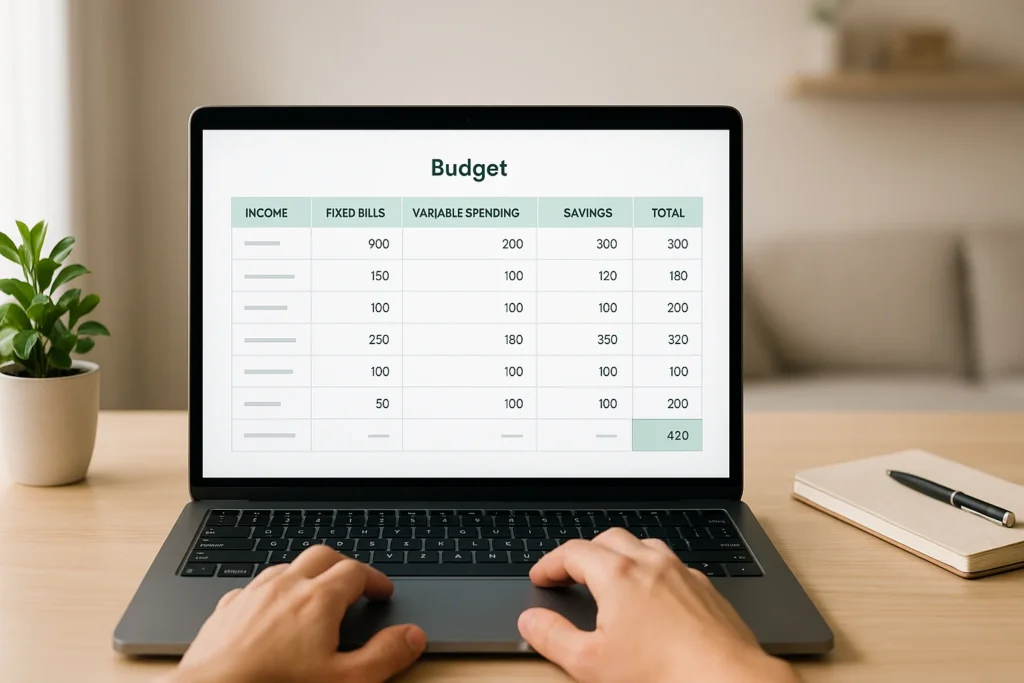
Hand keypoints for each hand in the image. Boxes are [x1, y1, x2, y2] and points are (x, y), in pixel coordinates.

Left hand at [160, 546, 425, 682]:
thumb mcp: (345, 682)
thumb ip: (383, 656)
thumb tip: (411, 636)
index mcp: (318, 599)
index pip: (356, 572)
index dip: (374, 579)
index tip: (381, 592)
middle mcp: (284, 586)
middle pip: (321, 556)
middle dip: (342, 565)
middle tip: (354, 583)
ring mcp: (252, 595)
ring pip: (285, 566)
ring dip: (306, 574)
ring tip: (315, 594)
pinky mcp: (226, 610)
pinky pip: (253, 587)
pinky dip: (270, 592)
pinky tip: (270, 612)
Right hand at [518, 529, 799, 682]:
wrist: (727, 682)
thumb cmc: (663, 675)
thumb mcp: (590, 664)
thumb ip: (553, 637)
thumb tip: (531, 621)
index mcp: (618, 575)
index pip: (573, 552)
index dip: (551, 563)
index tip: (542, 576)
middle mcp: (652, 564)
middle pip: (609, 539)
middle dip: (585, 553)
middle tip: (571, 574)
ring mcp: (683, 574)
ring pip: (645, 547)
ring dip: (622, 556)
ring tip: (611, 579)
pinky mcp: (706, 590)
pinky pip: (674, 566)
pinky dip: (654, 572)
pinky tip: (654, 597)